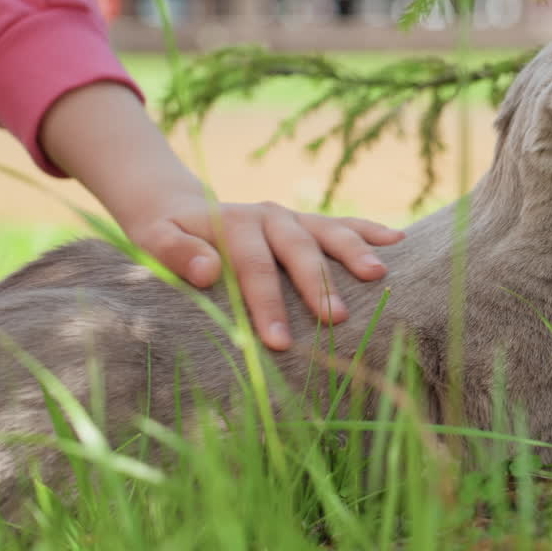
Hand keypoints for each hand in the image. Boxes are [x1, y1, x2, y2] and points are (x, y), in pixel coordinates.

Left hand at [125, 198, 403, 349]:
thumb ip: (176, 254)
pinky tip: (398, 240)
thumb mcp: (154, 241)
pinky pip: (342, 224)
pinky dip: (369, 230)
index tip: (278, 342)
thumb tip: (208, 272)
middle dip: (317, 285)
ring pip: (327, 232)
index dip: (267, 304)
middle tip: (337, 319)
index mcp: (232, 223)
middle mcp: (268, 216)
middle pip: (297, 250)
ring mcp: (292, 217)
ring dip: (353, 252)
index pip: (253, 267)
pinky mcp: (308, 222)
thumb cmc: (165, 237)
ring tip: (376, 275)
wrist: (178, 208)